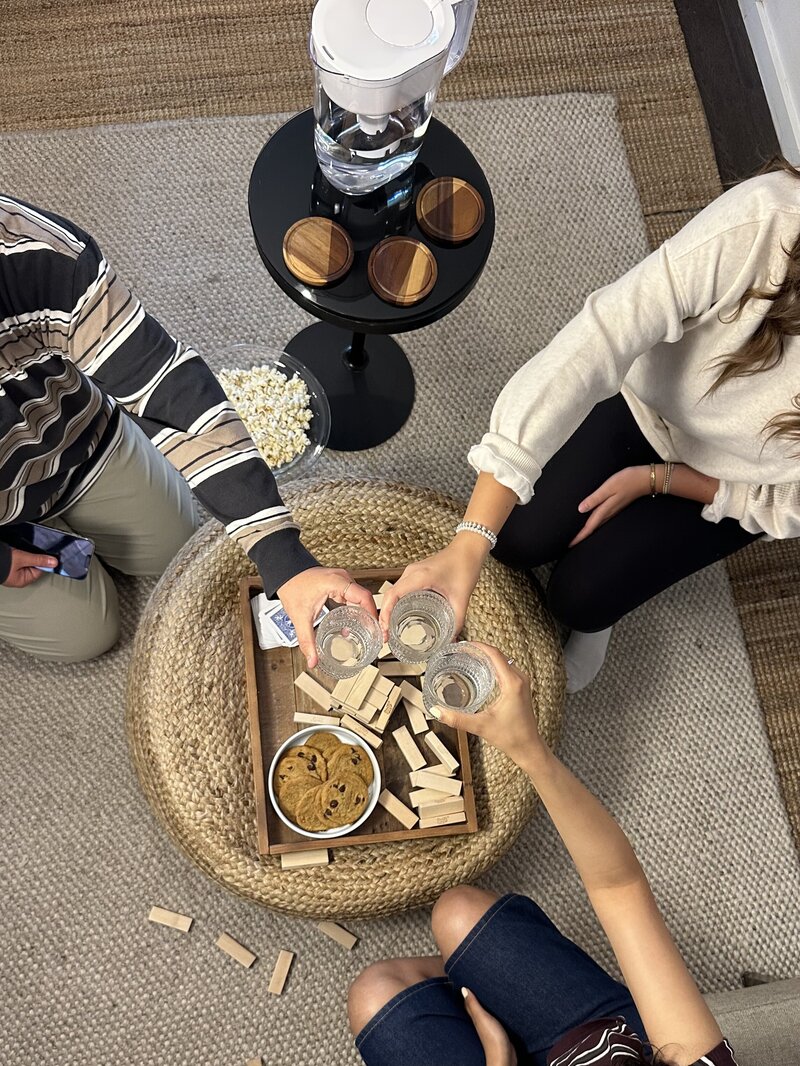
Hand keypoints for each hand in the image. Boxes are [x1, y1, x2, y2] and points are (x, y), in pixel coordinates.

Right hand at [3, 548, 58, 587]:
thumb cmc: (1, 561)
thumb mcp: (23, 558)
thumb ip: (39, 560)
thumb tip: (54, 562)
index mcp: (23, 580)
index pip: (40, 571)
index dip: (44, 561)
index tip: (48, 554)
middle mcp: (18, 578)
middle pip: (33, 566)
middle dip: (34, 557)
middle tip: (32, 550)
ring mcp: (12, 571)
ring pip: (26, 562)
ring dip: (27, 555)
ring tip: (23, 550)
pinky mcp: (7, 565)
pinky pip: (18, 559)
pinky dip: (20, 554)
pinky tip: (18, 550)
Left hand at [277, 567, 375, 667]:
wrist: (284, 573)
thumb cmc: (292, 586)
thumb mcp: (300, 617)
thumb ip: (307, 641)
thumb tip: (313, 659)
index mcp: (336, 582)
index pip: (363, 597)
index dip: (372, 613)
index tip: (375, 627)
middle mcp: (342, 578)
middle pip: (364, 598)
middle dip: (370, 616)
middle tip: (373, 633)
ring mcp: (341, 580)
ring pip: (359, 597)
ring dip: (363, 613)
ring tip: (366, 630)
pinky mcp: (338, 583)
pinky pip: (352, 596)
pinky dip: (355, 608)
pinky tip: (353, 621)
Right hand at [380, 537, 487, 638]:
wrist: (468, 549)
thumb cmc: (464, 566)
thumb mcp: (461, 597)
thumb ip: (457, 620)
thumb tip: (452, 638)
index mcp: (419, 577)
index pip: (393, 595)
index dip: (386, 613)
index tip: (386, 629)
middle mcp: (411, 573)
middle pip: (389, 595)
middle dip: (384, 616)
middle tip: (387, 635)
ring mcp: (412, 572)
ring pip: (393, 592)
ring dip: (389, 609)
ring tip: (391, 628)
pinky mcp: (415, 574)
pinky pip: (400, 589)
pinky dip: (396, 602)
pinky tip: (400, 614)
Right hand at [430, 643, 543, 765]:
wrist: (529, 748)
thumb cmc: (512, 737)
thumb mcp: (481, 726)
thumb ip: (457, 719)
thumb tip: (437, 711)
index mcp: (512, 683)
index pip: (495, 654)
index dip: (478, 646)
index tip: (463, 644)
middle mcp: (520, 679)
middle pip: (498, 655)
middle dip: (480, 650)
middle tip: (461, 650)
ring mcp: (522, 683)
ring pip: (503, 661)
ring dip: (487, 656)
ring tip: (468, 657)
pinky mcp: (521, 688)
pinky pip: (506, 668)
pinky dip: (493, 665)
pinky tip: (481, 670)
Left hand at [462, 988, 516, 1065]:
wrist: (504, 1059)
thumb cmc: (492, 1039)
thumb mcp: (483, 1018)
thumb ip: (474, 1004)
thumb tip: (463, 988)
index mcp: (476, 1018)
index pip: (469, 1003)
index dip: (467, 993)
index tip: (466, 981)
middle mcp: (481, 1022)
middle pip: (476, 1007)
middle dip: (476, 997)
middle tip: (476, 984)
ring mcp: (490, 1027)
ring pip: (485, 1013)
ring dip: (485, 1004)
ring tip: (487, 993)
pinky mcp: (499, 1032)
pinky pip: (494, 1019)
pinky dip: (494, 1013)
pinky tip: (497, 1010)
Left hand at [569, 465, 649, 546]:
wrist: (646, 479)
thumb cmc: (627, 480)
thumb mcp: (609, 487)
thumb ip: (595, 498)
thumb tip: (580, 509)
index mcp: (605, 510)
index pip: (589, 527)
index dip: (578, 536)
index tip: (568, 545)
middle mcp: (609, 513)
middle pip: (592, 528)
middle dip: (581, 537)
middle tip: (569, 544)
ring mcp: (613, 511)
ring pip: (597, 525)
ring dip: (587, 531)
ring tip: (578, 536)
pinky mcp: (616, 507)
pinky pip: (602, 519)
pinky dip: (594, 524)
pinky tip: (592, 522)